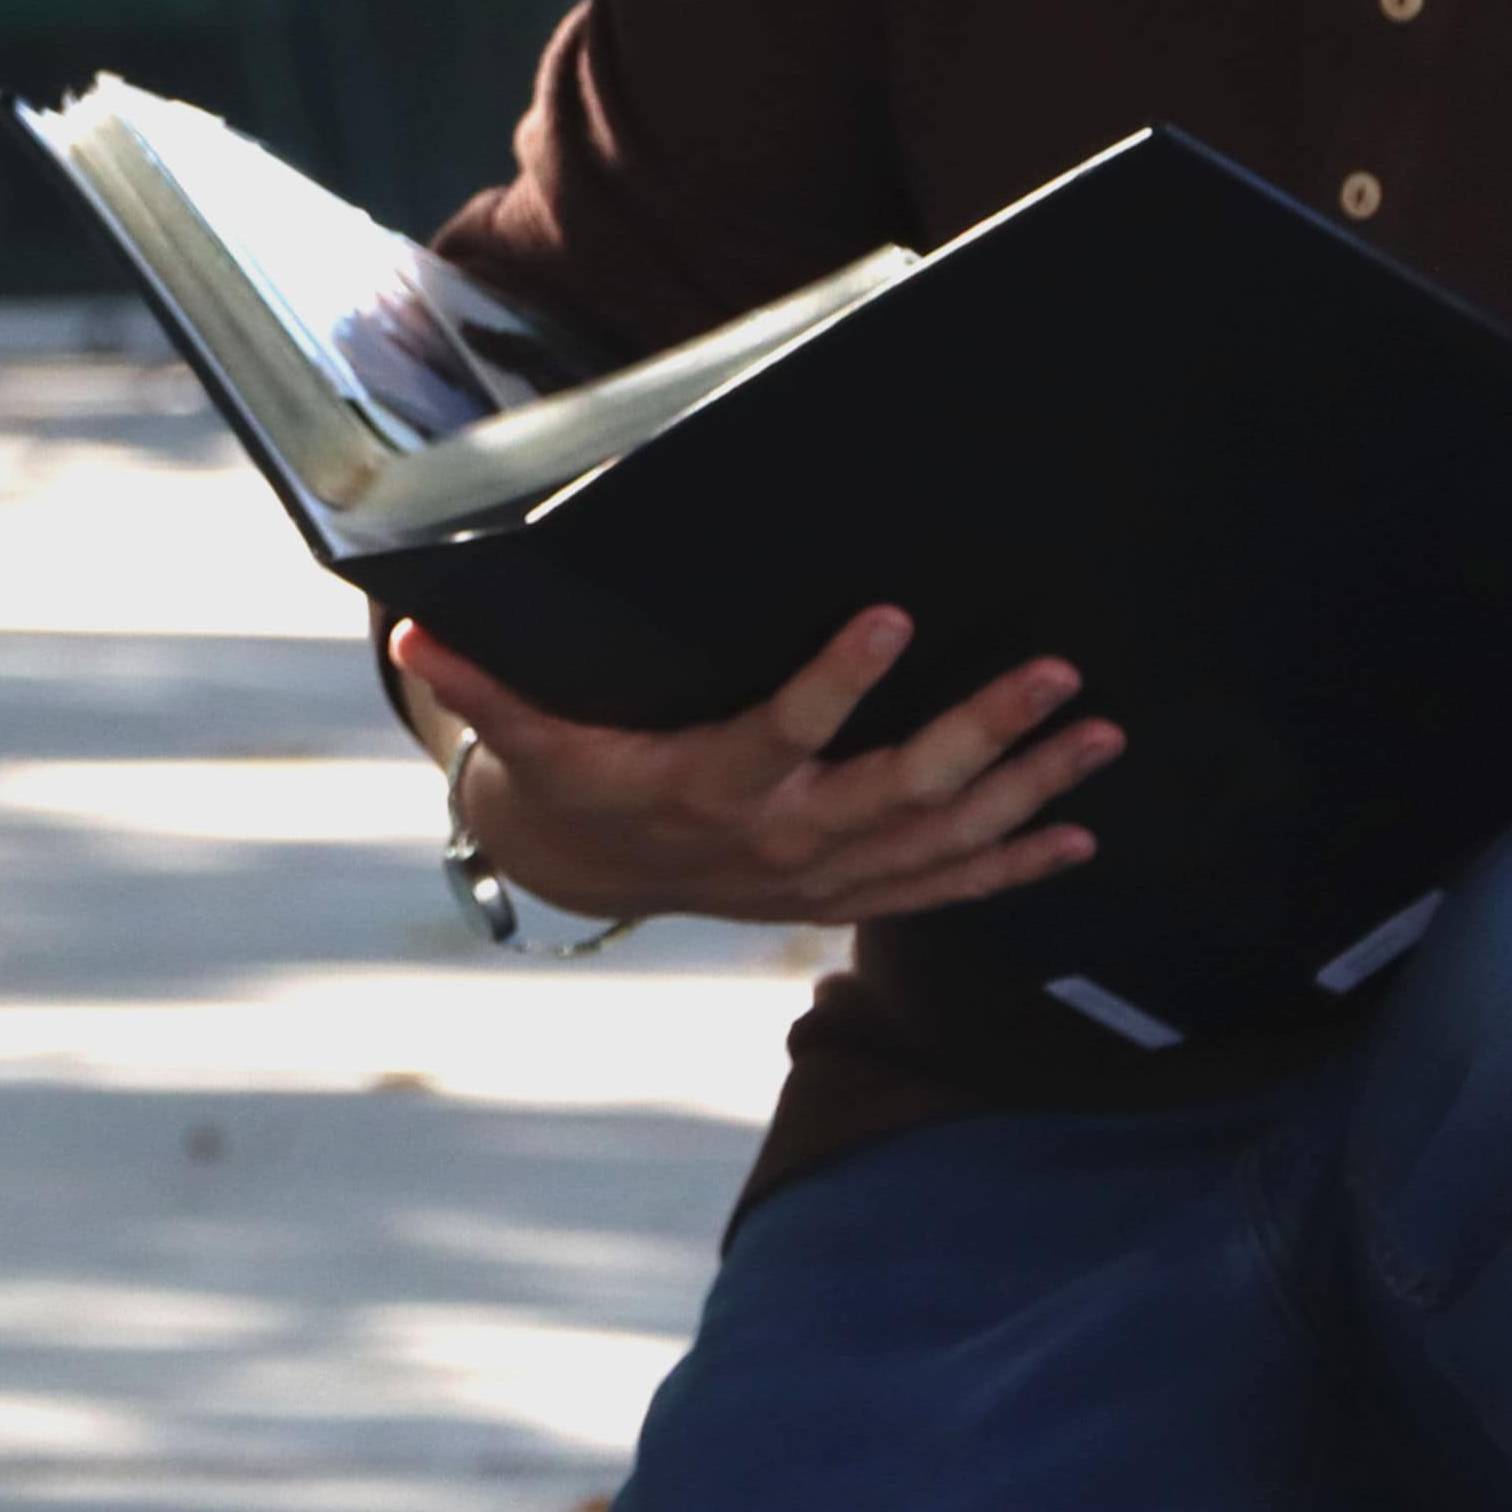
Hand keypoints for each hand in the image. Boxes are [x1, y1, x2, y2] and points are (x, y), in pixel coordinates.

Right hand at [389, 604, 1119, 930]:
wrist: (597, 875)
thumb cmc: (577, 777)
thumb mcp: (529, 738)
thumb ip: (484, 686)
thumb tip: (411, 632)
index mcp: (715, 786)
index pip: (784, 732)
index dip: (837, 684)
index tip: (891, 619)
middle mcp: (786, 840)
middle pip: (900, 790)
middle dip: (985, 734)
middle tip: (1057, 676)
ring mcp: (831, 874)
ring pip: (947, 837)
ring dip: (1030, 790)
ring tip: (1100, 735)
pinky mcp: (856, 891)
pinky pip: (948, 887)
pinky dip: (1016, 864)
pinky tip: (1082, 833)